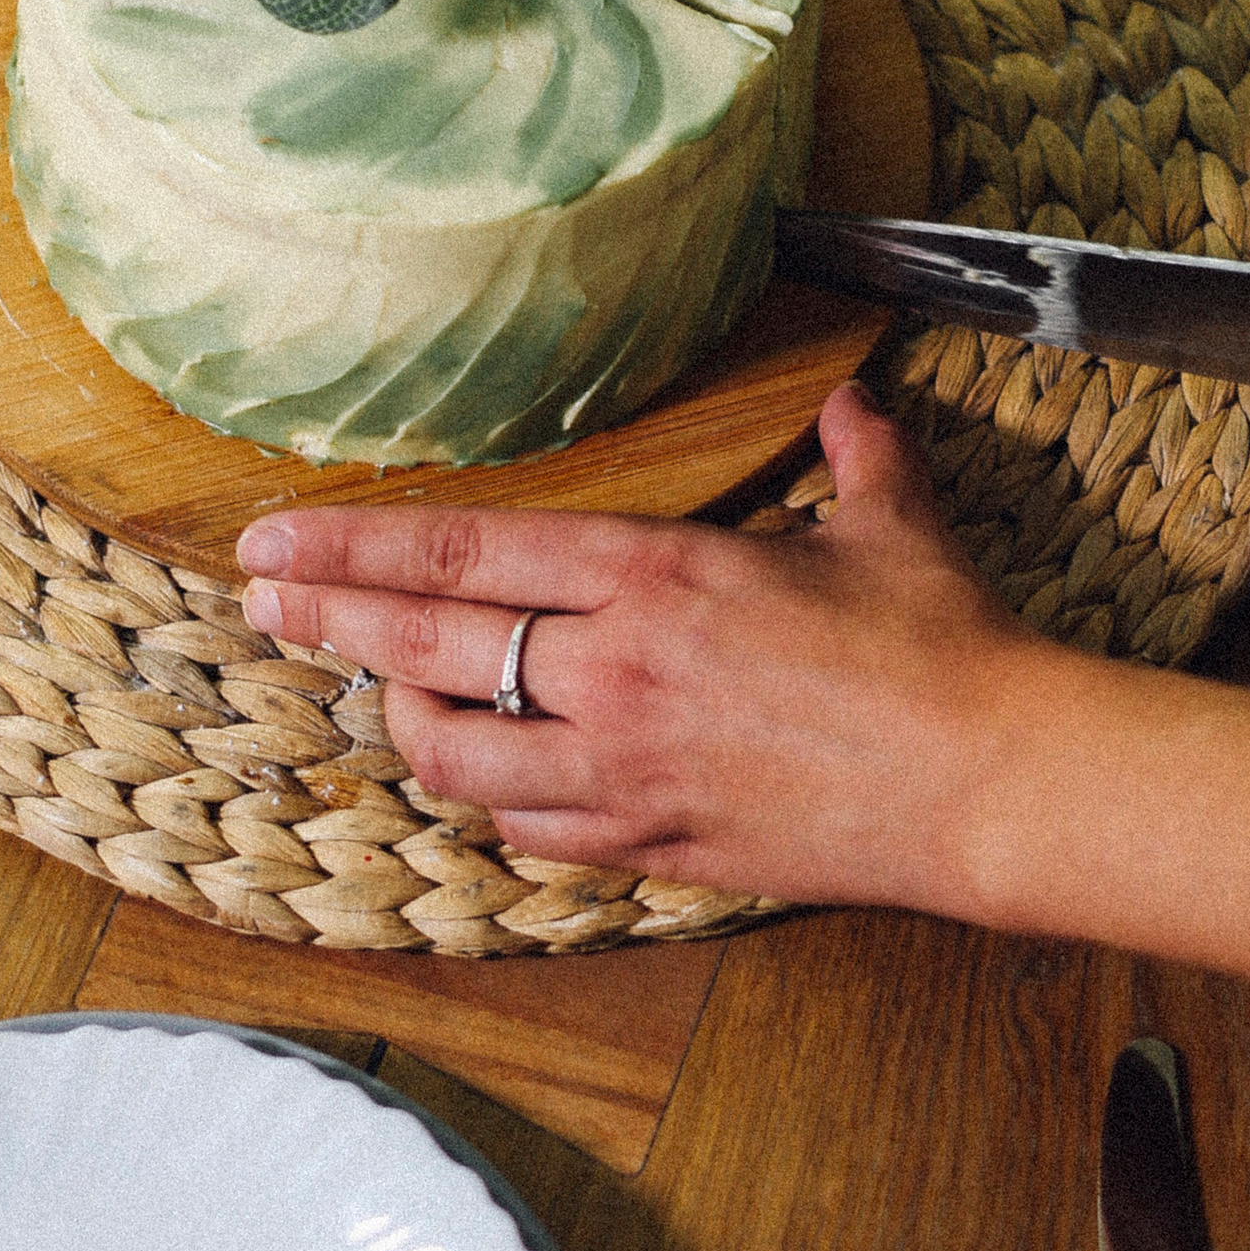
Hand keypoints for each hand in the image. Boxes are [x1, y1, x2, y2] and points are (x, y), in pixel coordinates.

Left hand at [235, 385, 1033, 901]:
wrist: (991, 782)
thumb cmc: (945, 647)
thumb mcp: (893, 523)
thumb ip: (853, 454)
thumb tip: (853, 404)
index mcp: (654, 574)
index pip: (458, 556)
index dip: (348, 550)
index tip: (273, 540)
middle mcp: (615, 672)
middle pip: (423, 648)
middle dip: (325, 622)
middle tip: (258, 602)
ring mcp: (626, 770)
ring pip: (456, 756)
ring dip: (406, 724)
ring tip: (384, 699)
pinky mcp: (657, 846)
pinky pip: (531, 830)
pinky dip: (496, 803)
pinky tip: (491, 782)